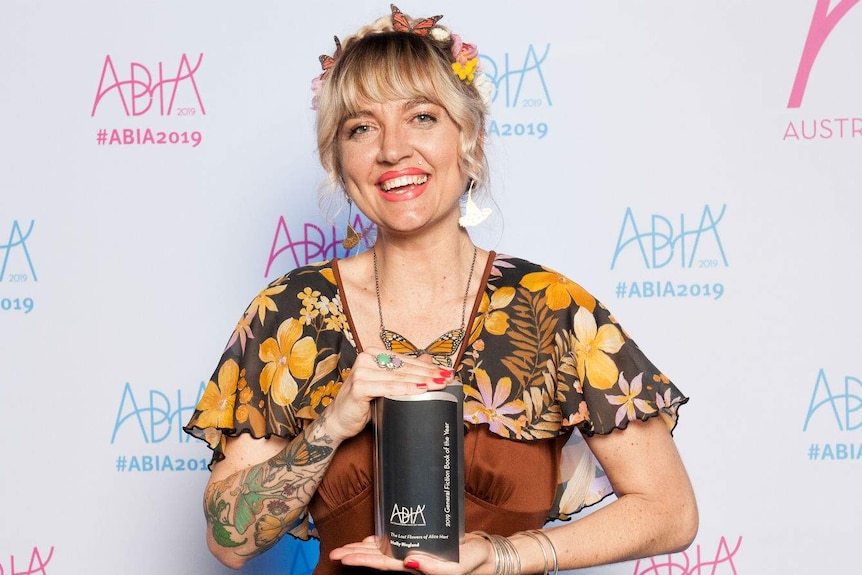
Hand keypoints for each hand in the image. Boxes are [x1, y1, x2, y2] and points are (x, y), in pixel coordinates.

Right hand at [322, 347, 453, 441]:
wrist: (339, 420)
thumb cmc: (363, 402)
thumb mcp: (385, 383)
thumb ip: (403, 370)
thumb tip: (428, 358)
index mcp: (372, 353)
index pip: (406, 360)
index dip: (428, 366)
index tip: (447, 372)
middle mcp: (365, 358)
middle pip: (404, 368)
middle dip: (429, 373)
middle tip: (448, 378)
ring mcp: (361, 371)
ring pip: (399, 377)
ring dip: (423, 380)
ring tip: (440, 384)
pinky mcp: (359, 387)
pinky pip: (388, 388)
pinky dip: (406, 389)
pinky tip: (422, 389)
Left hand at [330, 533, 493, 574]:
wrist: (487, 555)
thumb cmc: (475, 561)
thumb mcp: (457, 568)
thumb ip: (434, 568)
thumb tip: (408, 561)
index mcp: (416, 567)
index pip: (383, 564)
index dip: (363, 560)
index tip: (344, 557)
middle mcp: (411, 561)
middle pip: (377, 559)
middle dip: (355, 555)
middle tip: (334, 553)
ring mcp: (415, 553)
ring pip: (383, 551)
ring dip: (363, 549)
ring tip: (344, 548)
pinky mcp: (421, 543)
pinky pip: (395, 543)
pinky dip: (381, 540)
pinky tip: (370, 539)